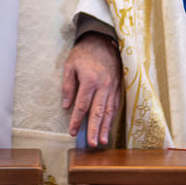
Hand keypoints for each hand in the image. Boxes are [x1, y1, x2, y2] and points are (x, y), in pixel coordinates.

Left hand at [62, 33, 121, 147]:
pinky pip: (116, 105)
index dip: (77, 121)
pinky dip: (112, 117)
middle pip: (98, 112)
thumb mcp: (70, 65)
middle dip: (95, 130)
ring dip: (106, 127)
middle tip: (92, 144)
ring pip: (109, 111)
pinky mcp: (118, 86)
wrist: (103, 40)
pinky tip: (109, 126)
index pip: (82, 106)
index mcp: (90, 80)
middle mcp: (103, 85)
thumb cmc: (84, 53)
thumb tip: (67, 106)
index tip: (73, 132)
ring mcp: (113, 86)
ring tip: (103, 140)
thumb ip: (67, 86)